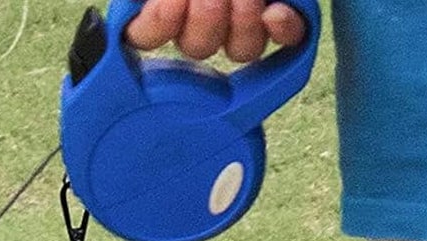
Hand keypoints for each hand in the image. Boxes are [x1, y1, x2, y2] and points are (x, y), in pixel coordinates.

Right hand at [125, 0, 307, 62]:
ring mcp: (247, 18)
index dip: (157, 27)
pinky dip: (284, 29)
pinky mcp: (286, 15)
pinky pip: (290, 39)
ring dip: (239, 23)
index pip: (147, 35)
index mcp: (172, 8)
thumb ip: (144, 13)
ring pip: (241, 49)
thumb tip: (136, 26)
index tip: (170, 4)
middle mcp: (206, 16)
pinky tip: (276, 12)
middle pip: (198, 47)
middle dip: (204, 21)